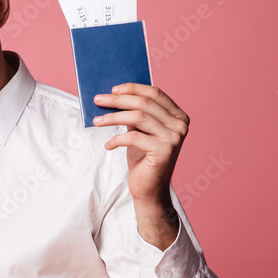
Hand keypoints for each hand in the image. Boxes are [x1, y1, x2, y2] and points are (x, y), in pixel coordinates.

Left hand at [93, 83, 187, 247]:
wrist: (149, 189)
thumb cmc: (143, 159)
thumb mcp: (140, 131)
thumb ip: (135, 114)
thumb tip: (114, 96)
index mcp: (178, 116)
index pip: (155, 94)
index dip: (133, 88)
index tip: (113, 89)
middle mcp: (180, 125)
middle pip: (144, 104)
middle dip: (118, 100)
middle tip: (98, 100)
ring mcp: (174, 138)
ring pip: (138, 117)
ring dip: (113, 117)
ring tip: (97, 121)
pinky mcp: (164, 151)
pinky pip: (134, 137)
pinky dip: (117, 139)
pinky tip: (108, 145)